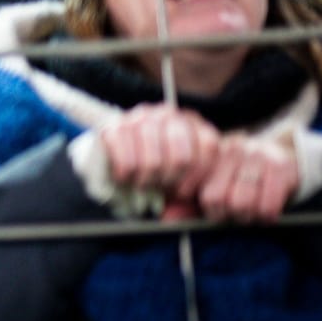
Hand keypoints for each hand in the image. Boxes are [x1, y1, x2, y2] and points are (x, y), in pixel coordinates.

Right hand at [100, 102, 220, 217]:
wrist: (113, 156)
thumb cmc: (156, 169)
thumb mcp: (183, 175)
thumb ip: (196, 187)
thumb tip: (200, 206)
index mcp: (192, 122)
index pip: (208, 146)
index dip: (198, 176)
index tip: (185, 192)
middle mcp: (167, 113)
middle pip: (181, 157)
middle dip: (171, 181)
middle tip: (161, 187)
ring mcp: (139, 117)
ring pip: (153, 162)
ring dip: (147, 182)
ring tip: (142, 184)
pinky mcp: (113, 126)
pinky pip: (127, 163)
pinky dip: (127, 178)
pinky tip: (125, 177)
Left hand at [197, 132, 298, 223]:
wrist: (284, 155)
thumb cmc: (242, 176)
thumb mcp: (215, 183)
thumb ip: (190, 202)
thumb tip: (169, 218)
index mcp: (212, 153)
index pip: (198, 188)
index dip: (208, 208)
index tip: (217, 212)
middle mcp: (232, 149)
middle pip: (218, 198)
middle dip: (228, 214)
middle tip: (237, 214)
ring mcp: (256, 155)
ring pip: (242, 203)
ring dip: (248, 217)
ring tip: (252, 213)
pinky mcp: (280, 165)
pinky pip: (268, 205)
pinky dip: (267, 216)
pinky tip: (267, 213)